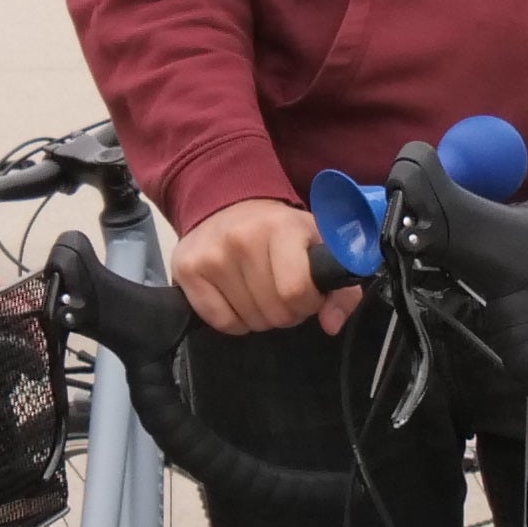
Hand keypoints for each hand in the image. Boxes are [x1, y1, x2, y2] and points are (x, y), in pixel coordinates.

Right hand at [171, 196, 341, 337]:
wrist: (227, 202)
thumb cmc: (279, 229)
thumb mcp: (318, 244)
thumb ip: (340, 287)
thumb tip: (332, 323)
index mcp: (280, 227)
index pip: (297, 290)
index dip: (308, 302)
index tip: (307, 292)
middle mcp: (242, 239)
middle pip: (274, 311)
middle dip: (286, 312)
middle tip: (283, 293)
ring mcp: (210, 255)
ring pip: (249, 320)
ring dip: (261, 317)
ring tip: (260, 292)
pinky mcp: (187, 270)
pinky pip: (221, 322)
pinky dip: (234, 321)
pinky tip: (238, 299)